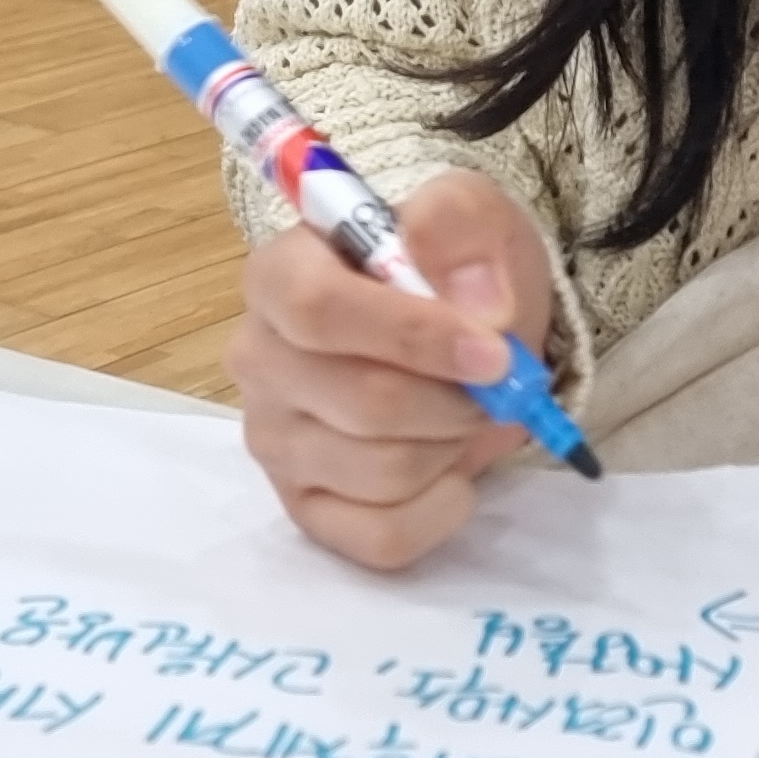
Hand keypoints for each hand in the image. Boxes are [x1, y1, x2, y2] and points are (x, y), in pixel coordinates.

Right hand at [231, 168, 547, 570]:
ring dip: (454, 448)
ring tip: (469, 417)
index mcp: (279, 275)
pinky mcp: (304, 508)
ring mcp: (275, 441)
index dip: (411, 336)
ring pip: (382, 472)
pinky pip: (381, 538)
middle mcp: (258, 360)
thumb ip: (463, 226)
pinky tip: (454, 473)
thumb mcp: (471, 219)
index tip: (494, 353)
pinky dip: (441, 510)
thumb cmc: (451, 272)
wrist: (460, 336)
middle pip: (362, 401)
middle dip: (455, 402)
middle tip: (500, 388)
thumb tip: (476, 302)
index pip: (316, 310)